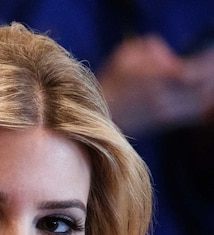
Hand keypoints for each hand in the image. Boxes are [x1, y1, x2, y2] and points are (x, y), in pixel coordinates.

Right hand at [98, 35, 213, 135]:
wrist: (97, 115)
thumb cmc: (110, 82)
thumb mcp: (125, 55)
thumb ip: (150, 47)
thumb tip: (169, 56)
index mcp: (154, 79)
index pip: (193, 72)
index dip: (207, 62)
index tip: (209, 54)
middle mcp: (162, 98)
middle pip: (202, 87)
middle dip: (210, 75)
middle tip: (209, 66)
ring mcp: (164, 113)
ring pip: (201, 101)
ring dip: (207, 89)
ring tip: (205, 79)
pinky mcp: (164, 122)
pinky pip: (194, 113)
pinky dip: (201, 103)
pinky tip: (199, 94)